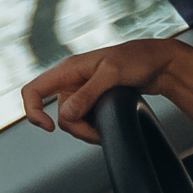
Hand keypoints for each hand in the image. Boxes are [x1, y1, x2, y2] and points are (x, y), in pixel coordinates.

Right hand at [17, 39, 186, 139]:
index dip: (33, 111)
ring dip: (87, 130)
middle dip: (77, 128)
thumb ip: (88, 94)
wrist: (159, 64)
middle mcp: (71, 80)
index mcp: (69, 69)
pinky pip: (84, 121)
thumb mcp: (112, 74)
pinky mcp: (93, 101)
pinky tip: (107, 125)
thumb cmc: (138, 59)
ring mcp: (82, 92)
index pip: (33, 90)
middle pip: (58, 115)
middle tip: (98, 133)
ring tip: (107, 127)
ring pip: (72, 121)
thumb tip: (66, 114)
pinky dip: (93, 128)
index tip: (50, 127)